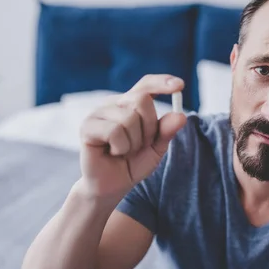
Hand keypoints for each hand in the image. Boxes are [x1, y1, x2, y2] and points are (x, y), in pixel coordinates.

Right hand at [77, 75, 185, 197]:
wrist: (112, 187)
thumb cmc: (132, 164)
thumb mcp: (156, 148)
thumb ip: (166, 131)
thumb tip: (180, 116)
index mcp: (130, 105)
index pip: (146, 85)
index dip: (162, 82)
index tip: (180, 86)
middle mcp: (113, 104)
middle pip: (142, 99)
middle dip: (149, 127)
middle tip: (140, 145)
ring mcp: (98, 113)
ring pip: (129, 118)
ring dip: (134, 142)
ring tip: (124, 151)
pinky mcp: (87, 126)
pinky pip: (114, 131)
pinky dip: (120, 147)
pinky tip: (112, 153)